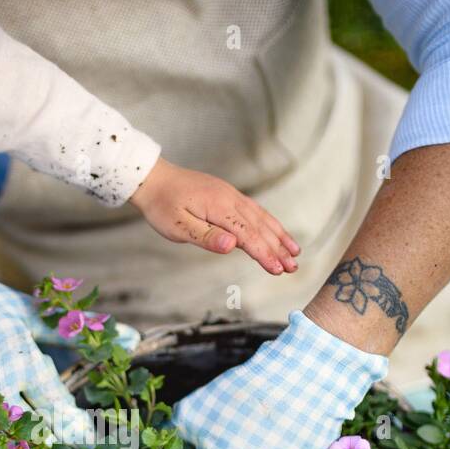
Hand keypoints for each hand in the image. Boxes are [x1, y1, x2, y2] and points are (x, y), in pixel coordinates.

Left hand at [129, 157, 299, 275]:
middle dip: (278, 248)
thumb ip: (206, 237)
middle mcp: (230, 199)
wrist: (154, 178)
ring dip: (279, 236)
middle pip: (260, 227)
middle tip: (293, 268)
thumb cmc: (162, 205)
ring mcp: (231, 195)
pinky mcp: (228, 195)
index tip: (277, 269)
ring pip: (261, 218)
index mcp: (219, 208)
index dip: (264, 254)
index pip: (248, 235)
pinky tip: (276, 232)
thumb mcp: (178, 227)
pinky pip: (255, 211)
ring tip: (294, 252)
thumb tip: (232, 246)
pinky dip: (269, 223)